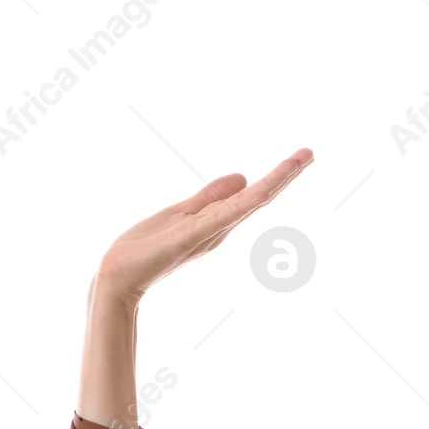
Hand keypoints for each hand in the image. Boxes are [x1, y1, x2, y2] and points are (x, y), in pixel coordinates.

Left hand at [97, 147, 313, 303]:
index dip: (277, 176)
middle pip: (258, 198)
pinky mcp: (191, 237)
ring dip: (274, 181)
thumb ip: (210, 197)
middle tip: (311, 152)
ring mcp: (207, 233)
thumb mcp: (182, 213)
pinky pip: (222, 217)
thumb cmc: (145, 249)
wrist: (117, 275)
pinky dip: (243, 203)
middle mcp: (218, 229)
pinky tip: (262, 189)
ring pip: (248, 203)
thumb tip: (242, 177)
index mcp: (216, 221)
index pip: (252, 195)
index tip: (302, 155)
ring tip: (300, 160)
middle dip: (285, 175)